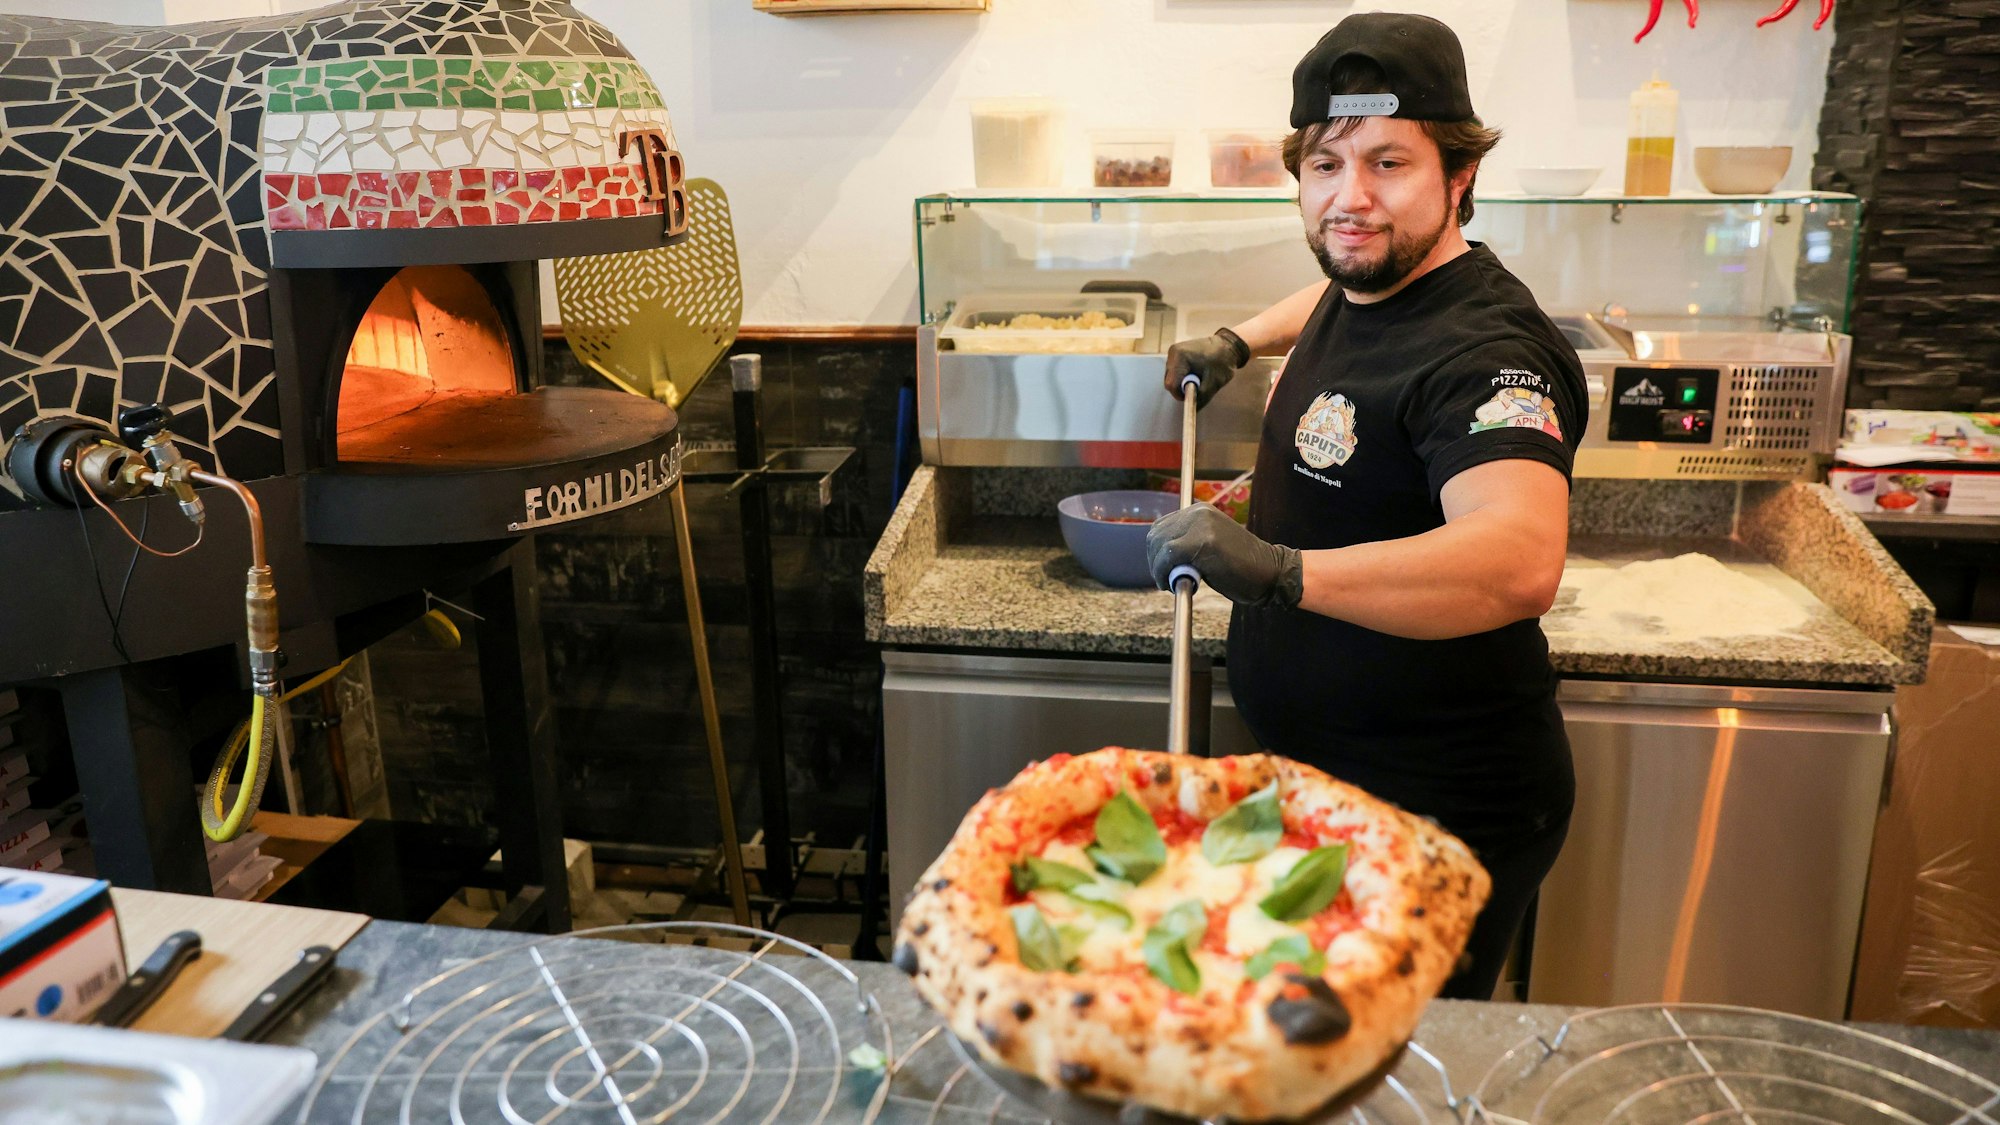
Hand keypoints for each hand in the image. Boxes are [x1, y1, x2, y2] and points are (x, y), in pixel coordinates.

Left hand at [1145, 503, 1303, 608]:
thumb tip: (1161, 553)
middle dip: (1155, 560)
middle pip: (1157, 535)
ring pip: (1161, 547)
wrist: (1270, 572)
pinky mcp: (1203, 543)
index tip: (1162, 568)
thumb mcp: (1211, 542)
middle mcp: (1199, 513)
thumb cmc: (1242, 565)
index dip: (1157, 550)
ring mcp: (1201, 526)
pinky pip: (1169, 558)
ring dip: (1159, 568)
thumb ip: (1189, 540)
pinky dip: (1164, 573)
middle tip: (1165, 579)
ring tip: (1172, 582)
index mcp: (1200, 511)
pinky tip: (1173, 584)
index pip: (1162, 526)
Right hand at [1164, 331, 1248, 408]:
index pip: (1171, 385)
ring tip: (1199, 377)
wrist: (1227, 345)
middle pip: (1170, 381)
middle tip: (1198, 386)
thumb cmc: (1222, 362)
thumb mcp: (1214, 383)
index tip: (1193, 395)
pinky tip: (1196, 372)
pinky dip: (1184, 376)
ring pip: (1172, 377)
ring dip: (1184, 382)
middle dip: (1183, 388)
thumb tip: (1192, 409)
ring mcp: (1173, 352)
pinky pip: (1175, 372)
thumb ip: (1201, 397)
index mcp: (1180, 357)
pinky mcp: (1176, 354)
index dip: (1181, 394)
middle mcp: (1173, 353)